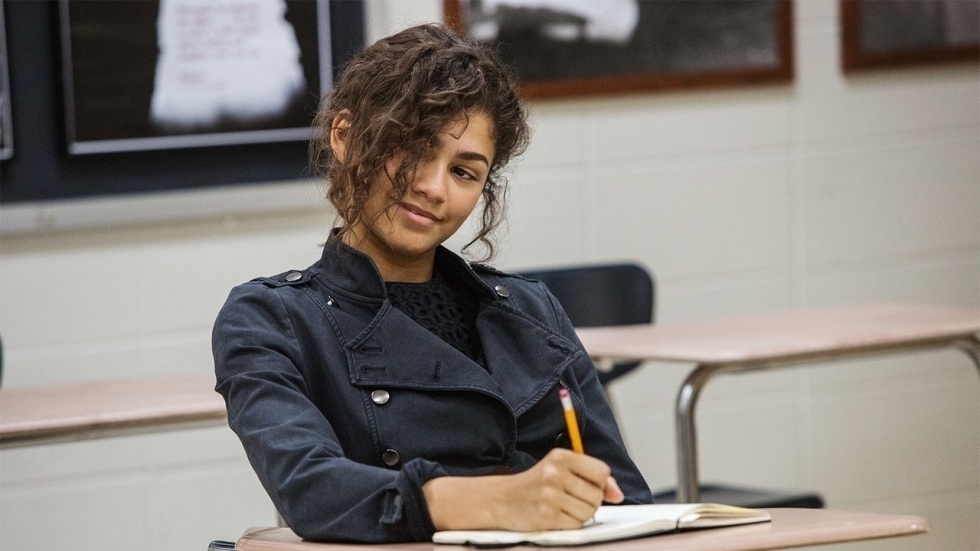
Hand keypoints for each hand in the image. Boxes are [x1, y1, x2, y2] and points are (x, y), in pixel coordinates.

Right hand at [424, 449, 624, 531]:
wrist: (502, 499)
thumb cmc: (537, 484)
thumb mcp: (562, 470)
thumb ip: (593, 478)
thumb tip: (617, 494)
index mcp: (561, 456)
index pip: (601, 471)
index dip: (601, 483)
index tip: (589, 485)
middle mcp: (555, 473)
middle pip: (597, 495)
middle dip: (591, 500)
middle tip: (573, 498)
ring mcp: (550, 495)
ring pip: (589, 511)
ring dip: (582, 514)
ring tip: (564, 507)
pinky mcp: (546, 516)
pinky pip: (576, 524)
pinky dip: (571, 523)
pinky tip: (557, 515)